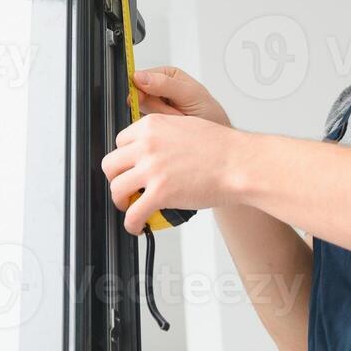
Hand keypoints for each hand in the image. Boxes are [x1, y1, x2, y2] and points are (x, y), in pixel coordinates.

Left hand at [101, 113, 244, 233]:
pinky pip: (133, 213)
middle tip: (126, 187)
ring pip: (116, 188)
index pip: (120, 142)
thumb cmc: (221, 148)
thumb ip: (162, 135)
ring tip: (131, 206)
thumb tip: (151, 148)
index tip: (130, 167)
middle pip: (110, 165)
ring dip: (120, 201)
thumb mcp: (184, 125)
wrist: (239, 164)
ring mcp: (152, 169)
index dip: (125, 158)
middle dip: (116, 178)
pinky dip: (131, 223)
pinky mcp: (160, 193)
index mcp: (152, 126)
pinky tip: (137, 225)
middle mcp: (147, 145)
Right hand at [129, 66, 230, 126]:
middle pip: (138, 97)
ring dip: (159, 120)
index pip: (138, 77)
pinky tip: (171, 128)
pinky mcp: (154, 122)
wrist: (215, 138)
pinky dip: (158, 129)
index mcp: (166, 75)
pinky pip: (145, 126)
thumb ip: (164, 85)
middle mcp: (158, 89)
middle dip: (156, 109)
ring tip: (177, 120)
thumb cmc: (209, 113)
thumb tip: (140, 77)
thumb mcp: (189, 94)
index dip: (140, 90)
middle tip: (175, 113)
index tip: (150, 101)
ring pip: (141, 113)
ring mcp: (155, 106)